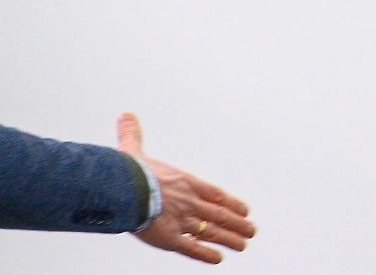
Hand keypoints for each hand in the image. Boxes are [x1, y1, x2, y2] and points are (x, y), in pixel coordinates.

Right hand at [116, 113, 256, 263]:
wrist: (123, 189)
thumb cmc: (129, 170)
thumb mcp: (134, 150)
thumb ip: (133, 135)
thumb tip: (126, 116)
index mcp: (185, 182)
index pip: (215, 194)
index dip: (231, 203)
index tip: (245, 210)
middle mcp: (188, 202)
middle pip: (219, 215)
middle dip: (237, 224)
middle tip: (251, 231)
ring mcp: (181, 221)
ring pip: (211, 232)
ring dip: (228, 239)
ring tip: (243, 245)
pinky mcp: (170, 238)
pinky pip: (192, 248)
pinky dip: (205, 254)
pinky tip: (217, 259)